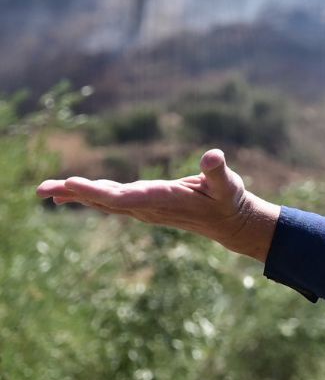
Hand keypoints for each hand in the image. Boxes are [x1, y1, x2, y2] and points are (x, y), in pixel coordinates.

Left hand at [36, 149, 279, 263]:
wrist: (226, 223)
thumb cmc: (228, 200)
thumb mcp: (227, 184)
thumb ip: (217, 172)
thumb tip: (213, 156)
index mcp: (162, 200)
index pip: (124, 198)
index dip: (96, 192)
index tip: (72, 184)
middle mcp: (146, 207)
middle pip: (104, 200)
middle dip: (74, 193)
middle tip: (42, 189)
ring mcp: (141, 208)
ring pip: (101, 201)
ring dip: (73, 194)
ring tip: (44, 190)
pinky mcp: (141, 206)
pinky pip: (106, 201)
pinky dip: (85, 195)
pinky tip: (65, 195)